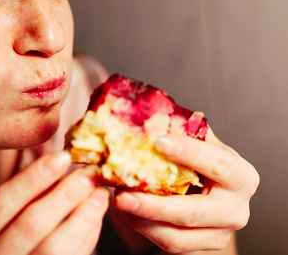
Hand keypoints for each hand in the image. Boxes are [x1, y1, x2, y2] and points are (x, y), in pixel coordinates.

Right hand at [0, 151, 109, 254]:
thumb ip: (10, 204)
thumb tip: (55, 166)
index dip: (31, 180)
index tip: (62, 157)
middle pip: (29, 226)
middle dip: (64, 196)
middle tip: (89, 173)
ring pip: (54, 250)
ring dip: (82, 219)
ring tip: (99, 195)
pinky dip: (85, 240)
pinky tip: (94, 221)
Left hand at [114, 131, 258, 253]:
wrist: (213, 194)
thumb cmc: (203, 163)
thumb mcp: (199, 144)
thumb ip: (181, 131)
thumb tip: (147, 117)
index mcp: (240, 176)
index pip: (217, 164)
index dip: (189, 152)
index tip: (159, 141)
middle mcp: (236, 208)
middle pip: (193, 212)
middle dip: (154, 205)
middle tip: (122, 195)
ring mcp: (220, 233)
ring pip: (178, 236)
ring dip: (142, 219)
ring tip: (120, 201)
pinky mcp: (202, 247)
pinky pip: (169, 242)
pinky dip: (144, 227)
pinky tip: (129, 211)